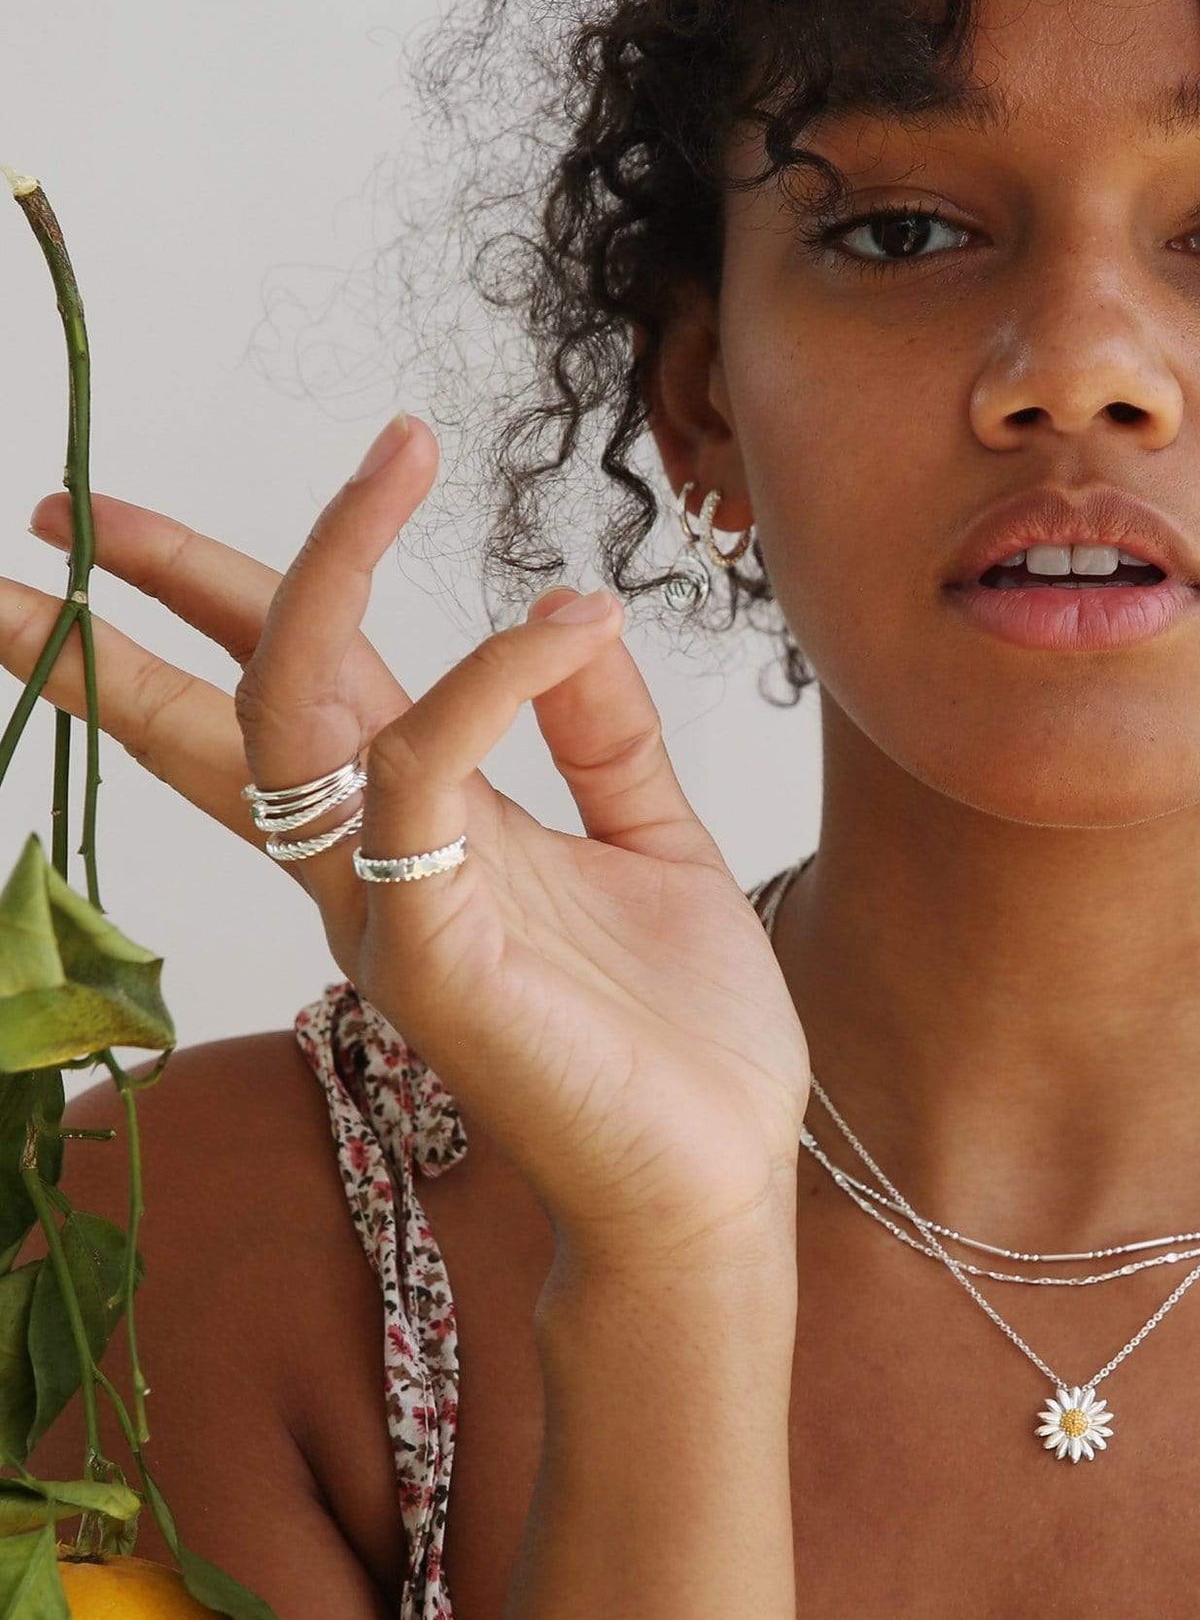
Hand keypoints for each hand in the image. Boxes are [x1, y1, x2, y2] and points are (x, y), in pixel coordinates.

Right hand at [0, 414, 809, 1271]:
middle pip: (226, 707)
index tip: (131, 533)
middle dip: (140, 605)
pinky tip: (565, 620)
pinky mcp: (429, 951)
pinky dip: (488, 678)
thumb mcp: (648, 837)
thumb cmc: (677, 1025)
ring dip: (327, 566)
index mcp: (422, 832)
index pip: (291, 698)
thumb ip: (598, 733)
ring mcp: (388, 909)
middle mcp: (378, 864)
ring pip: (295, 714)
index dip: (211, 607)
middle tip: (51, 506)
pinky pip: (422, 775)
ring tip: (399, 449)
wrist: (713, 1170)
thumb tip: (569, 610)